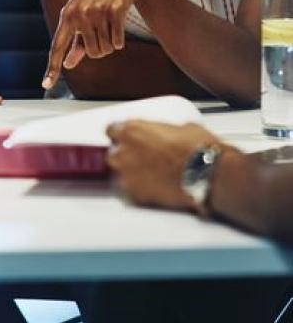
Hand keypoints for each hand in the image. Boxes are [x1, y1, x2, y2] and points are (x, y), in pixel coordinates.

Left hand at [43, 0, 149, 89]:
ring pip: (106, 50)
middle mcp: (79, 15)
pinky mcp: (115, 11)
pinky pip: (118, 42)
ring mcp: (96, 13)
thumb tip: (67, 65)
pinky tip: (118, 23)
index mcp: (66, 17)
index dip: (52, 67)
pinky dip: (120, 39)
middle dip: (100, 49)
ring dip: (111, 44)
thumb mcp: (80, 16)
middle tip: (102, 33)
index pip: (56, 47)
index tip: (46, 84)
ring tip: (109, 25)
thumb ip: (75, 43)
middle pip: (92, 54)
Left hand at [106, 120, 226, 212]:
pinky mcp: (136, 195)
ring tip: (150, 177)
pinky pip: (131, 193)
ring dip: (131, 174)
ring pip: (120, 174)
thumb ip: (164, 130)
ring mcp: (127, 174)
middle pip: (113, 153)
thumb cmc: (199, 150)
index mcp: (132, 130)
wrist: (210, 175)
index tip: (129, 140)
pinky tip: (155, 190)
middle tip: (142, 160)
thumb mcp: (182, 128)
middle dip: (125, 156)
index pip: (112, 130)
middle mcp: (123, 151)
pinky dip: (141, 192)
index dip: (121, 136)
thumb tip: (169, 133)